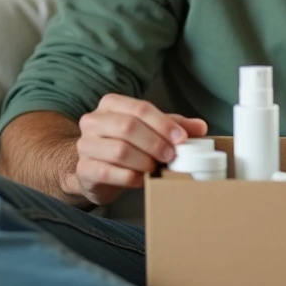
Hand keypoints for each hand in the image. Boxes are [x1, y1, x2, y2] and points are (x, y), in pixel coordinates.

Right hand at [73, 93, 206, 206]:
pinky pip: (109, 172)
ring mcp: (85, 145)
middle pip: (128, 127)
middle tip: (171, 156)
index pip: (140, 108)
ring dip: (144, 161)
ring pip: (119, 151)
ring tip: (156, 168)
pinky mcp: (84, 169)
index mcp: (111, 104)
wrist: (95, 170)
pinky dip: (131, 178)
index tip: (181, 139)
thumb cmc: (126, 145)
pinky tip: (142, 180)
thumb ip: (174, 126)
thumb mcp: (150, 130)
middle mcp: (94, 121)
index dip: (163, 124)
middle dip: (155, 143)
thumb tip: (201, 127)